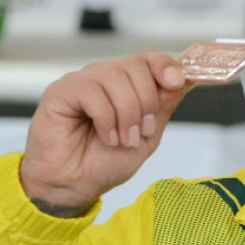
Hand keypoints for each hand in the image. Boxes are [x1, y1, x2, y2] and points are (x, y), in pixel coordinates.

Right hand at [19, 50, 191, 212]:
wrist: (73, 186)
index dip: (166, 65)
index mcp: (126, 85)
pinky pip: (92, 91)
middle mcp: (104, 77)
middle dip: (147, 100)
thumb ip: (162, 107)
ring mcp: (82, 81)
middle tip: (142, 131)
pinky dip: (106, 119)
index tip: (177, 83)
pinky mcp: (62, 91)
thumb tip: (182, 81)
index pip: (148, 58)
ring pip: (116, 76)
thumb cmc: (104, 163)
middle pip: (136, 64)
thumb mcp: (147, 137)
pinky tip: (107, 137)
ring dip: (127, 113)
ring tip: (124, 140)